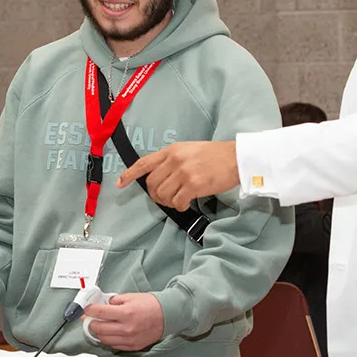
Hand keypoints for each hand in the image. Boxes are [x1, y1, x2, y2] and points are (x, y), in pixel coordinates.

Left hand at [83, 293, 163, 351]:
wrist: (167, 316)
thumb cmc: (151, 305)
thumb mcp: (132, 297)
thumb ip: (115, 300)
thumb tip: (103, 304)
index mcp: (126, 313)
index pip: (100, 312)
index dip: (89, 310)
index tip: (85, 309)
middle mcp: (126, 328)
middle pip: (99, 328)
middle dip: (90, 323)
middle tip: (89, 318)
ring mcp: (129, 339)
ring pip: (104, 339)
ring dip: (98, 332)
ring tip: (98, 326)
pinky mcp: (132, 346)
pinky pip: (114, 345)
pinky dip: (108, 339)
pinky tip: (109, 333)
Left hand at [116, 141, 239, 210]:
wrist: (236, 158)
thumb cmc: (215, 155)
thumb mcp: (189, 150)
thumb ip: (173, 160)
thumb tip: (161, 176)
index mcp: (172, 150)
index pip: (144, 163)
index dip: (130, 174)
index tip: (120, 184)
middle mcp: (174, 160)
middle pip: (152, 184)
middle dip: (155, 195)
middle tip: (165, 199)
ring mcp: (183, 172)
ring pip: (163, 195)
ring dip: (169, 202)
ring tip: (179, 200)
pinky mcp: (193, 185)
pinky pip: (177, 202)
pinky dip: (180, 206)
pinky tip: (187, 203)